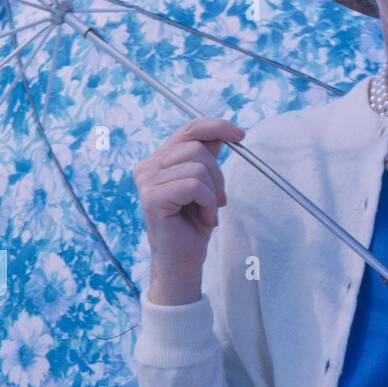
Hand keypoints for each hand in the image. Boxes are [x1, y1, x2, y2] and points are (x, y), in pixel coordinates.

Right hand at [134, 117, 244, 305]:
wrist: (184, 259)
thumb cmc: (194, 223)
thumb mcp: (206, 183)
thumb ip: (207, 157)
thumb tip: (222, 133)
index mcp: (158, 160)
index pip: (189, 129)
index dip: (216, 127)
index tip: (241, 136)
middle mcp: (147, 166)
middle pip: (197, 147)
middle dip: (218, 174)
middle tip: (218, 199)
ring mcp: (146, 181)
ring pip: (199, 166)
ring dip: (214, 192)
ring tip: (208, 211)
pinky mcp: (152, 197)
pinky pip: (195, 186)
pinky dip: (208, 203)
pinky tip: (204, 218)